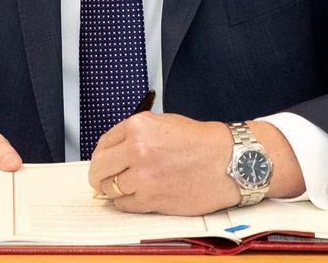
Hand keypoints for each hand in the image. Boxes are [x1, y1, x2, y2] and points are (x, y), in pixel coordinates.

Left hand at [87, 112, 236, 214]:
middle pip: (99, 168)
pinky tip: (139, 195)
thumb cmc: (201, 142)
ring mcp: (143, 176)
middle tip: (105, 179)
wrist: (228, 161)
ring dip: (114, 190)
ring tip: (128, 187)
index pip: (103, 144)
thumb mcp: (163, 124)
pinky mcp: (152, 198)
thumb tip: (112, 152)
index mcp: (138, 126)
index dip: (102, 155)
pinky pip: (124, 204)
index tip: (104, 162)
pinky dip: (127, 202)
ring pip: (109, 188)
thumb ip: (135, 135)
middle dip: (100, 175)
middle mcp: (137, 150)